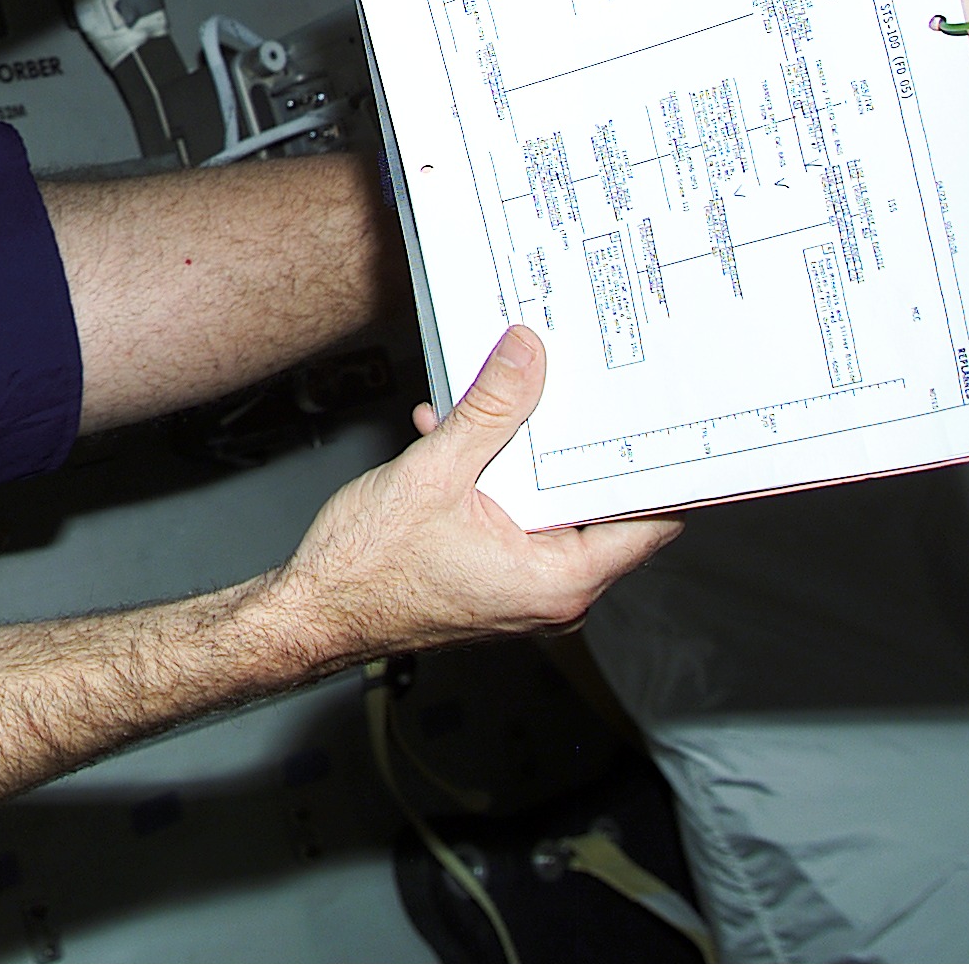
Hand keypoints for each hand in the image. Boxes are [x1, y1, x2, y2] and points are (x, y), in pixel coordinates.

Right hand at [271, 326, 679, 660]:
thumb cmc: (368, 570)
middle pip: (596, 504)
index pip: (648, 520)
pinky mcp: (497, 580)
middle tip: (571, 384)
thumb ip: (490, 411)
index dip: (655, 463)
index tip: (655, 414)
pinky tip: (454, 437)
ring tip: (494, 405)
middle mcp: (554, 594)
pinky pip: (517, 519)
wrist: (313, 613)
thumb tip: (526, 356)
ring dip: (521, 454)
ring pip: (549, 506)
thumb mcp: (434, 472)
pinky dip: (494, 478)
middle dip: (572, 440)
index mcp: (560, 579)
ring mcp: (526, 590)